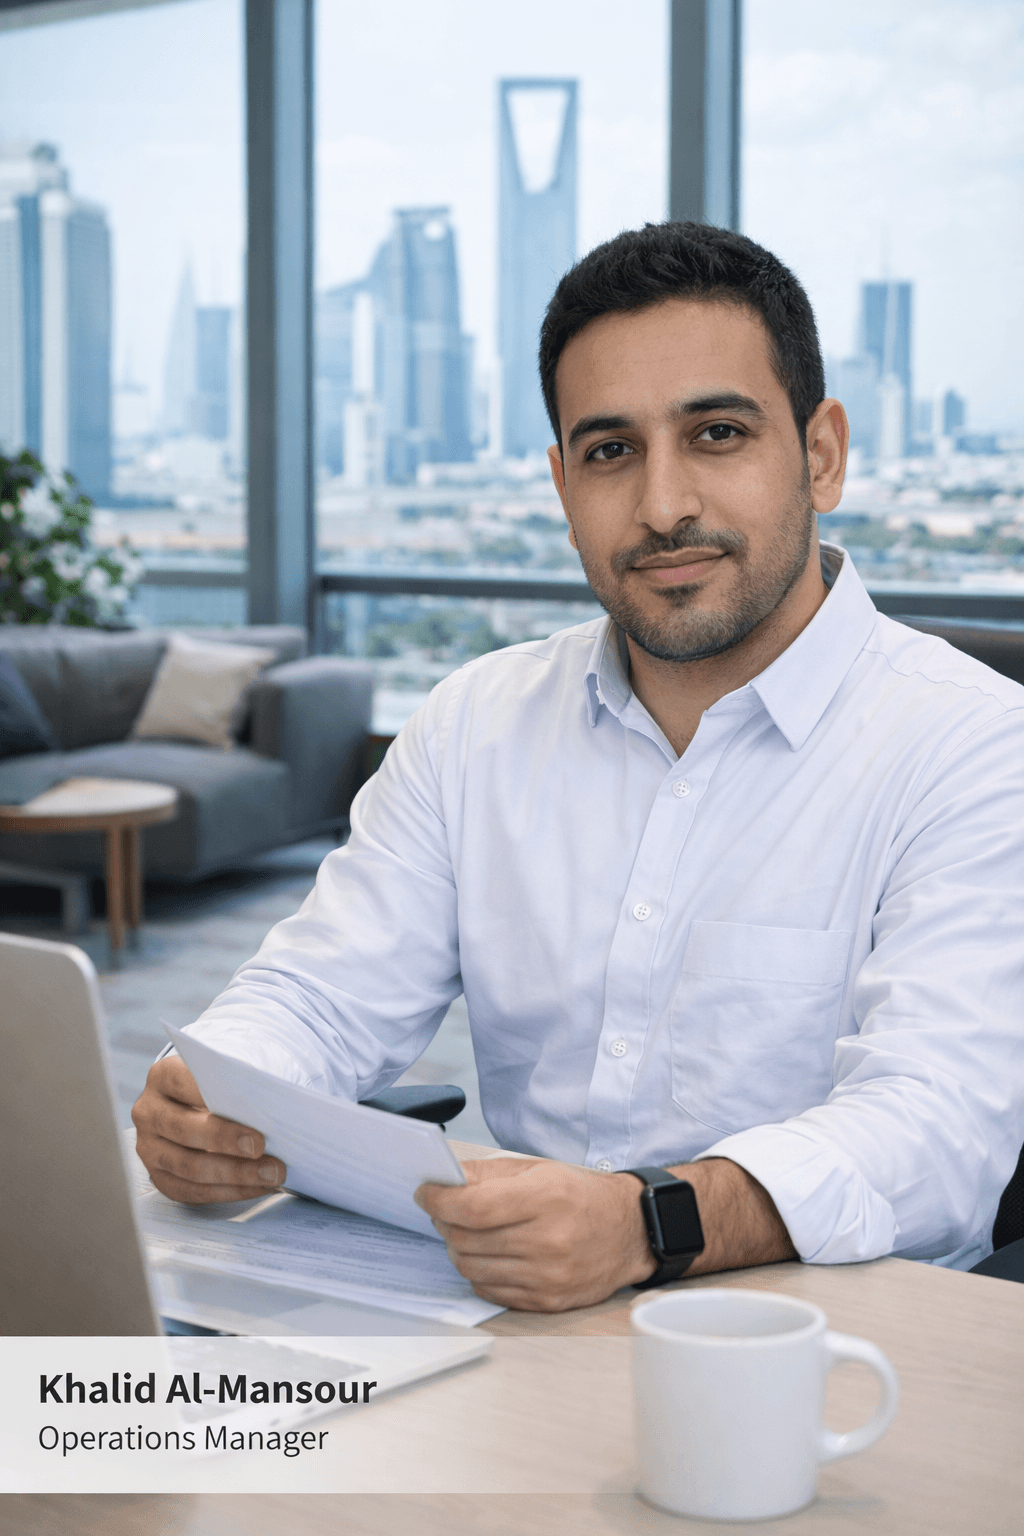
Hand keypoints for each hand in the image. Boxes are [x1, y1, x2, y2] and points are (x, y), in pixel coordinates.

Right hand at [131, 1055, 285, 1203]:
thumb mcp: (231, 1069)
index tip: (249, 1108)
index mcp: (162, 1076)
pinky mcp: (159, 1177)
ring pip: (188, 1167)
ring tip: (270, 1173)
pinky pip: (192, 1192)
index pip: (182, 1082)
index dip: (214, 1095)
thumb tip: (270, 1097)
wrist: (209, 1106)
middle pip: (184, 1129)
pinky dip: (229, 1192)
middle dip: (225, 1140)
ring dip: (234, 1174)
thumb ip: (242, 1076)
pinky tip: (258, 1186)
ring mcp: (149, 1148)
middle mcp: (149, 1112)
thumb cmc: (226, 1084)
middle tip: (260, 1146)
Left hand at [415, 1157, 655, 1311]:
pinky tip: (488, 1254)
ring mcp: (547, 1276)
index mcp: (545, 1198)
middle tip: (443, 1210)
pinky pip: (489, 1291)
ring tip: (465, 1232)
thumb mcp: (538, 1169)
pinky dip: (478, 1272)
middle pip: (466, 1239)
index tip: (425, 1193)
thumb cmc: (582, 1196)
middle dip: (444, 1222)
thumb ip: (488, 1174)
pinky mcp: (546, 1301)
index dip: (439, 1200)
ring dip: (457, 1248)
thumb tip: (444, 1180)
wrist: (630, 1232)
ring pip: (471, 1268)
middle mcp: (547, 1241)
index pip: (473, 1207)